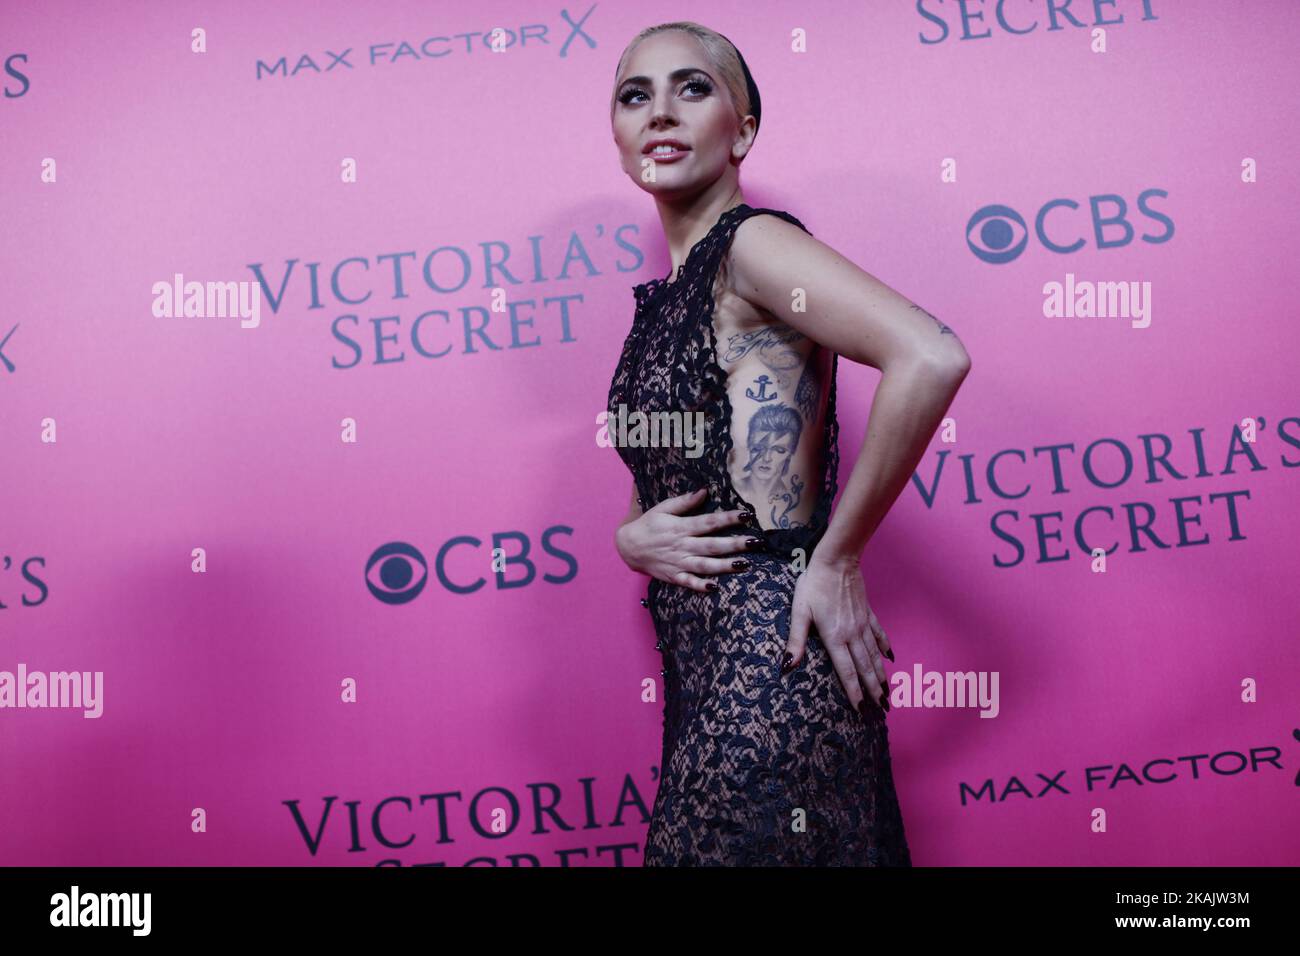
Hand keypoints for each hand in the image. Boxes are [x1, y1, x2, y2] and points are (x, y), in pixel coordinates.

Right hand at [615, 487, 758, 592]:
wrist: (628, 546)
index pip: (709, 522)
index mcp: (682, 527)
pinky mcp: (674, 576)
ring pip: (705, 565)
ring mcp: (679, 562)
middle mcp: (683, 545)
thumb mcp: (663, 508)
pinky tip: (715, 587)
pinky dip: (701, 586)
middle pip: (712, 545)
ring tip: (744, 564)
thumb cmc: (648, 524)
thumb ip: (684, 502)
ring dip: (725, 565)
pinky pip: (689, 582)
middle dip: (735, 544)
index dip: (729, 518)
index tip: (746, 515)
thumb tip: (704, 491)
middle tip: (755, 542)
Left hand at [783, 553, 894, 713]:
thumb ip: (796, 641)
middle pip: (864, 668)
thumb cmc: (813, 584)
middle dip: (873, 691)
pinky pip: (879, 635)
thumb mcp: (799, 612)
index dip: (854, 693)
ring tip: (888, 694)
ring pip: (874, 656)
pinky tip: (890, 658)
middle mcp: (852, 634)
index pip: (846, 672)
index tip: (862, 710)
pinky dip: (885, 648)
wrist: (837, 560)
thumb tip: (787, 666)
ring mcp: (863, 624)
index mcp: (835, 637)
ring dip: (881, 676)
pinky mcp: (868, 613)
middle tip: (881, 711)